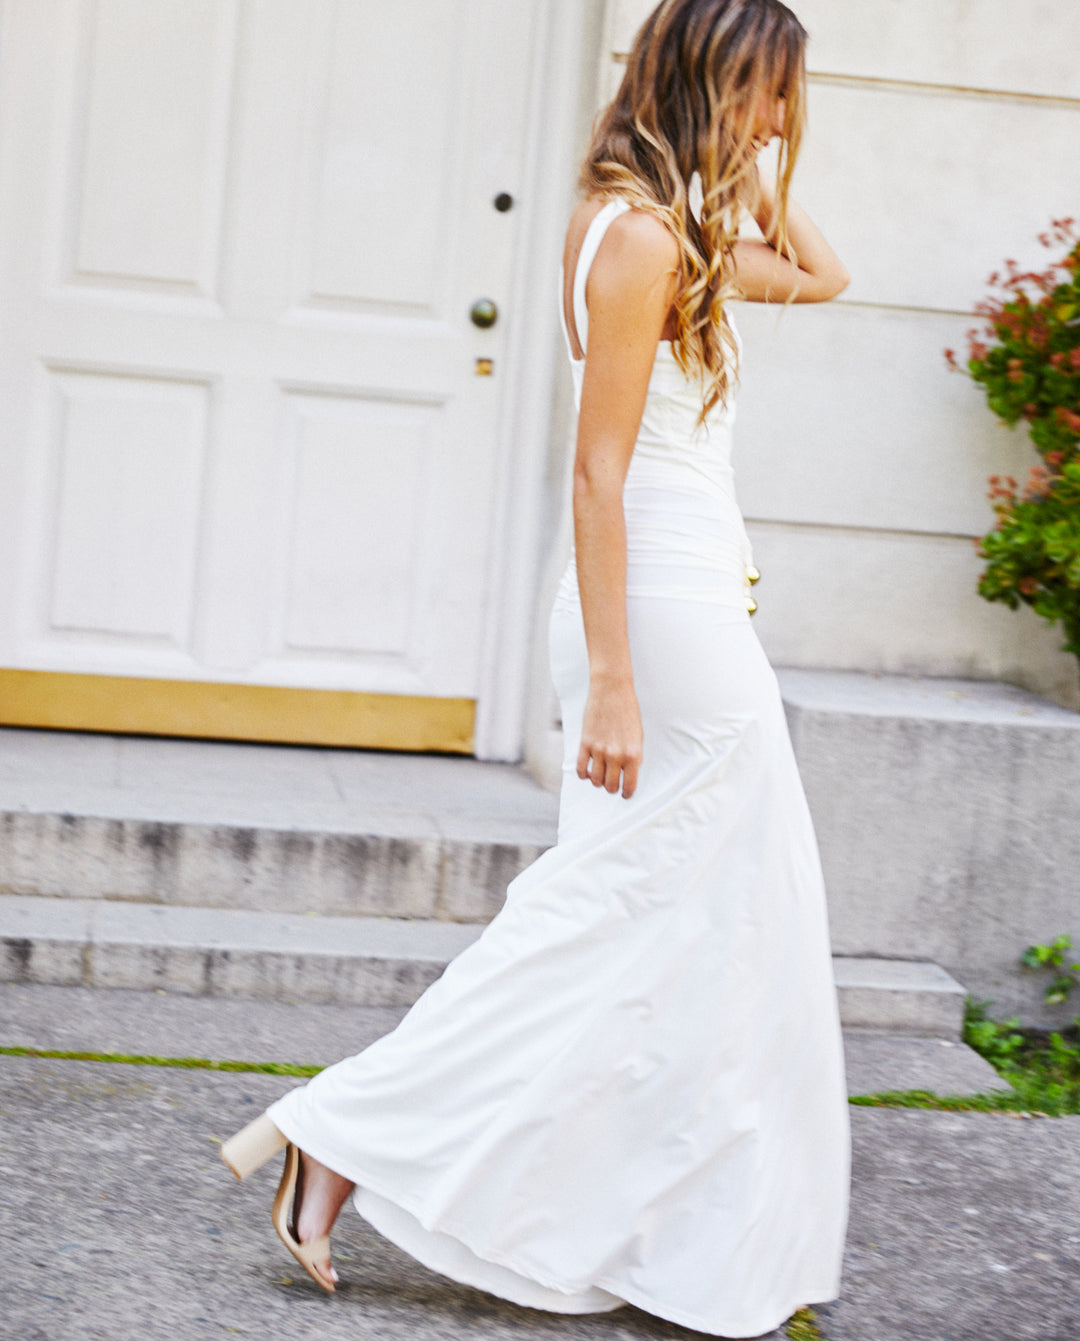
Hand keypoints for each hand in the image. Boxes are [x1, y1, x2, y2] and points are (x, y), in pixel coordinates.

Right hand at [577, 675, 642, 798]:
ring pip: (595, 780)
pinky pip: (581, 769)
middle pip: (610, 786)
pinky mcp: (585, 743)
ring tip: (601, 776)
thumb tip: (626, 774)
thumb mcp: (637, 735)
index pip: (630, 785)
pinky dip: (583, 774)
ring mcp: (599, 750)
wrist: (612, 689)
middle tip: (613, 785)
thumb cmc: (628, 710)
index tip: (625, 794)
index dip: (627, 793)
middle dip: (612, 789)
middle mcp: (616, 755)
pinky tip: (588, 771)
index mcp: (633, 754)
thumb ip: (632, 756)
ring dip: (598, 782)